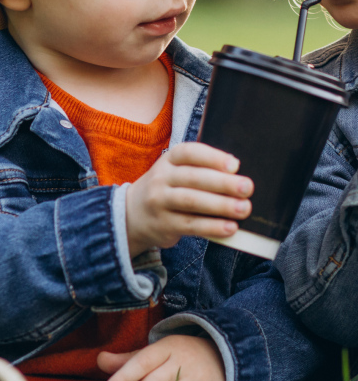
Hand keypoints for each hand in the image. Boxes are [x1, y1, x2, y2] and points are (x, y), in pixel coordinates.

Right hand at [126, 142, 252, 255]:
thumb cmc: (167, 189)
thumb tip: (238, 173)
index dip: (212, 157)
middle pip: (193, 178)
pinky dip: (212, 227)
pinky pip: (190, 225)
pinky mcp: (163, 224)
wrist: (132, 215)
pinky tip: (230, 227)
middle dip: (223, 183)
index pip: (189, 153)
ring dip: (221, 205)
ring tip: (244, 209)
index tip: (235, 165)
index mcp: (169, 160)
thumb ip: (201, 169)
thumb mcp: (175, 172)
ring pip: (192, 201)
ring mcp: (159, 202)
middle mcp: (161, 178)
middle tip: (247, 187)